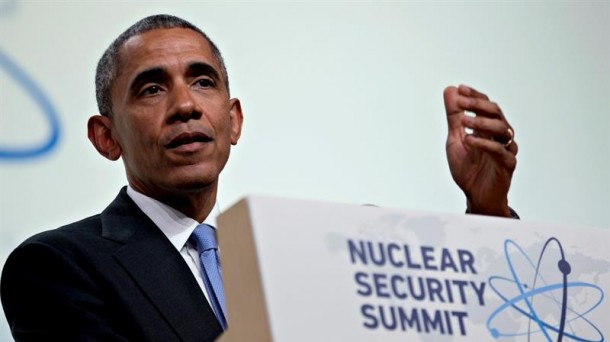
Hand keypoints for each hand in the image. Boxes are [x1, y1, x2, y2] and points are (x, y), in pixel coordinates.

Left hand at [444, 85, 517, 216]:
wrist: (475, 197)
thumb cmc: (468, 169)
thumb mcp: (455, 140)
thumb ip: (454, 117)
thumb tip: (450, 90)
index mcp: (489, 128)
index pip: (486, 105)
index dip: (474, 96)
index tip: (460, 89)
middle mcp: (500, 136)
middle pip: (496, 113)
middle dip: (478, 105)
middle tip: (461, 101)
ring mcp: (506, 149)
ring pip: (501, 128)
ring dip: (481, 122)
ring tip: (464, 120)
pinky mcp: (507, 165)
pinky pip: (499, 151)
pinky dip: (483, 143)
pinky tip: (469, 139)